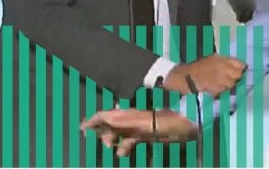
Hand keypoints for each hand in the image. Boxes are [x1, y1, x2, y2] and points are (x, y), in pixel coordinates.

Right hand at [80, 109, 195, 156]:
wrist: (186, 125)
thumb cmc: (165, 122)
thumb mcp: (144, 122)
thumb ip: (125, 121)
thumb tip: (105, 119)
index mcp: (127, 115)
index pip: (105, 115)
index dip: (93, 121)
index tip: (83, 129)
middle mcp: (130, 120)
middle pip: (110, 124)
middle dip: (103, 133)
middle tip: (105, 144)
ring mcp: (138, 128)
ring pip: (119, 133)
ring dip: (113, 141)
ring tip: (113, 149)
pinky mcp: (146, 136)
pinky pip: (129, 140)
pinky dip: (124, 146)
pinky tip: (123, 153)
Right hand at [163, 54, 245, 95]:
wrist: (187, 76)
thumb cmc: (199, 66)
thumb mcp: (212, 58)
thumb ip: (225, 61)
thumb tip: (239, 66)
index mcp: (222, 59)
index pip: (240, 64)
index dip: (241, 67)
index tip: (240, 70)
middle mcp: (224, 69)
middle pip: (239, 75)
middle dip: (236, 77)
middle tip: (231, 78)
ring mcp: (221, 79)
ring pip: (232, 84)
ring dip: (229, 84)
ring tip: (221, 83)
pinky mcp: (217, 89)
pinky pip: (224, 90)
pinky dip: (222, 90)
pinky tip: (216, 87)